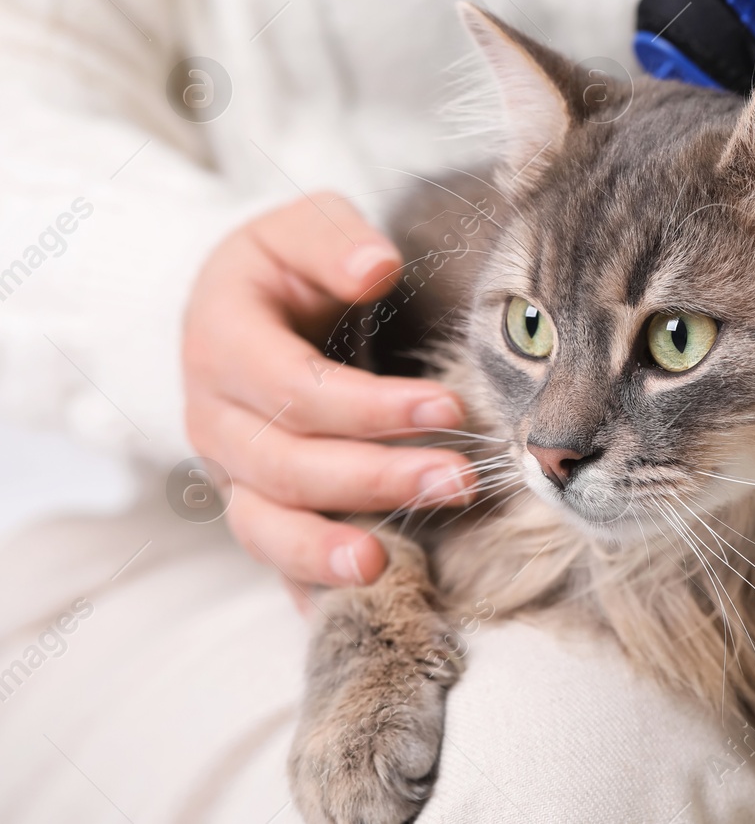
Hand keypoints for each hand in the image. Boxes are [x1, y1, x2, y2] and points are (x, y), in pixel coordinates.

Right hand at [182, 193, 473, 590]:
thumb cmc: (289, 265)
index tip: (448, 405)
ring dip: (328, 549)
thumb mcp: (304, 226)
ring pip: (265, 524)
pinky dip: (308, 589)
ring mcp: (229, 470)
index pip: (293, 387)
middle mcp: (215, 417)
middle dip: (375, 477)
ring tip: (388, 566)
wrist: (245, 305)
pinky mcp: (254, 503)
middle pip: (286, 463)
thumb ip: (335, 239)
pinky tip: (359, 610)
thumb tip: (375, 267)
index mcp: (223, 343)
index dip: (369, 405)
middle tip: (458, 481)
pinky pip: (273, 558)